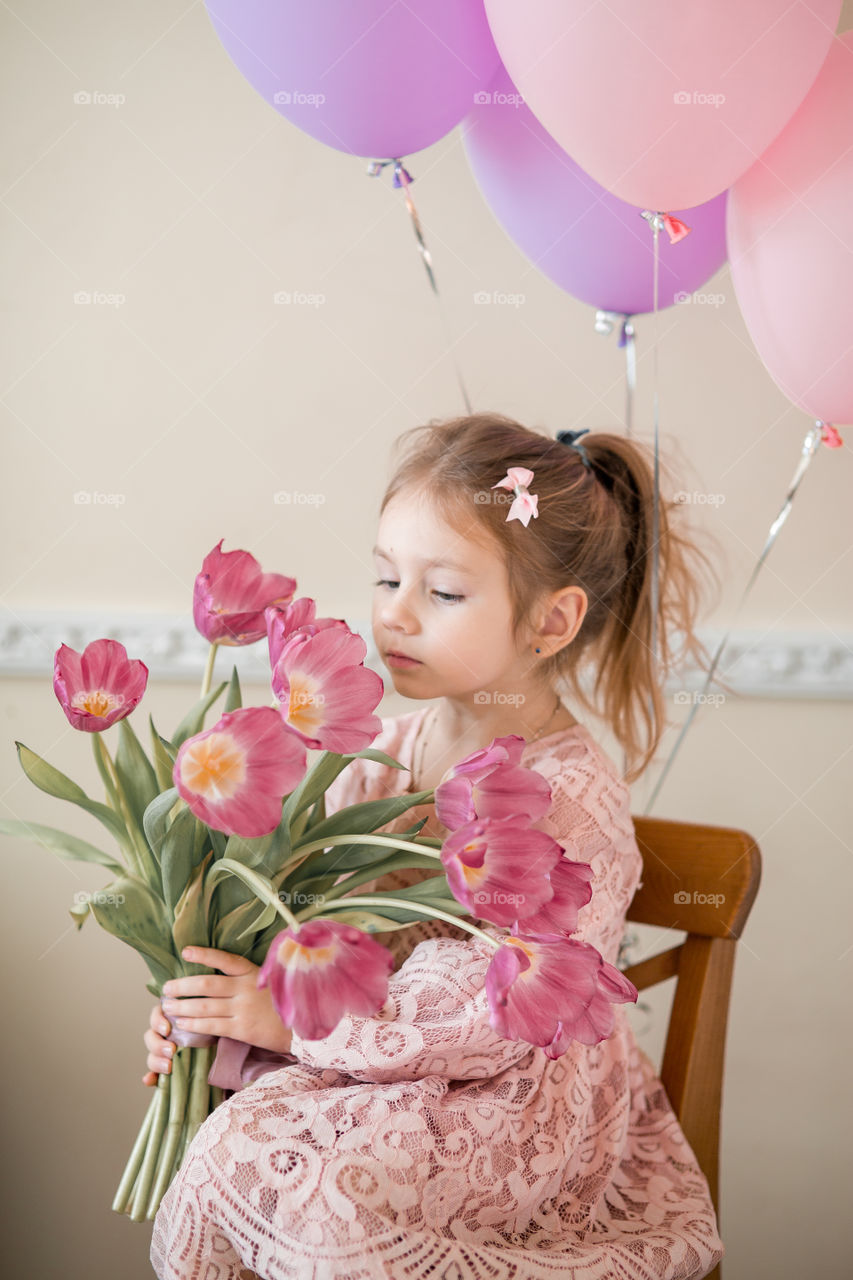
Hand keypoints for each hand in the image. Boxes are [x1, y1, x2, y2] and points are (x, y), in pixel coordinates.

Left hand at [142, 945, 291, 1086]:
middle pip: (206, 984)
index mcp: (253, 973)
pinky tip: (182, 1025)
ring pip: (204, 1007)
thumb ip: (247, 977)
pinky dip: (194, 1025)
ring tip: (168, 1006)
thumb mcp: (269, 981)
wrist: (302, 1028)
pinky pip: (212, 1026)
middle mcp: (246, 988)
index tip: (185, 951)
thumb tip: (219, 973)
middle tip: (166, 988)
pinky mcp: (242, 1030)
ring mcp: (243, 1009)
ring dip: (182, 1006)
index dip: (203, 955)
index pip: (224, 960)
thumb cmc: (283, 1003)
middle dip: (183, 986)